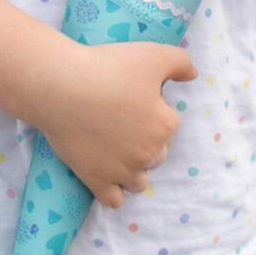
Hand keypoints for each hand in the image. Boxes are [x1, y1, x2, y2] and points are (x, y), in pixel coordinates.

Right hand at [37, 41, 196, 209]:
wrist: (63, 87)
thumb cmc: (108, 68)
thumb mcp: (152, 54)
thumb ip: (180, 63)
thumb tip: (193, 75)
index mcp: (165, 125)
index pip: (169, 122)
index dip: (152, 108)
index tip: (132, 96)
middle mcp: (149, 154)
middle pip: (157, 154)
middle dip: (144, 141)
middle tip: (119, 118)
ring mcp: (123, 172)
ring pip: (139, 181)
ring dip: (133, 169)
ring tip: (114, 148)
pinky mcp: (97, 181)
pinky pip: (114, 200)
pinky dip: (113, 191)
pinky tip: (106, 174)